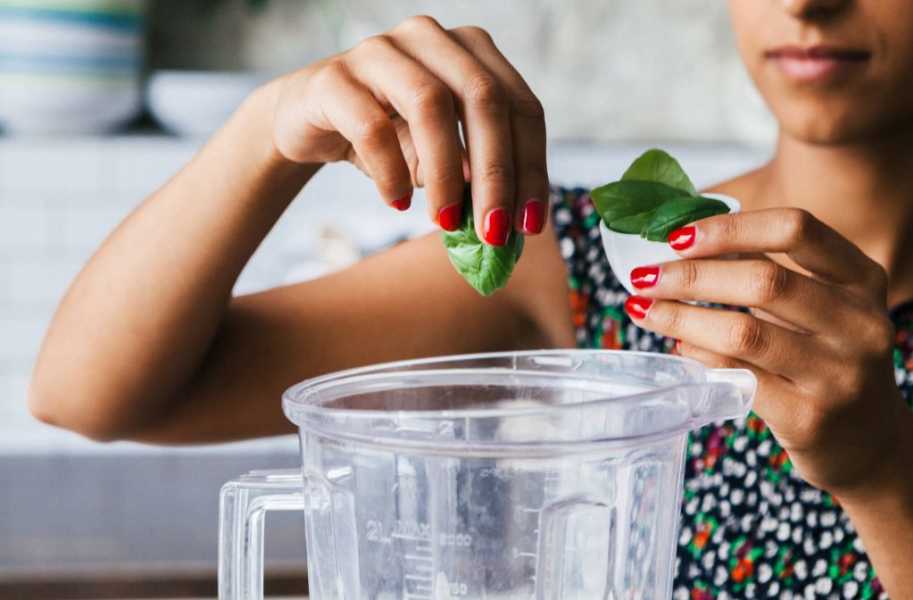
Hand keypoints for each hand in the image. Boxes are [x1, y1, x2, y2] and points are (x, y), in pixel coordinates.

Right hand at [269, 15, 548, 243]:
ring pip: (430, 103)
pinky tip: (396, 202)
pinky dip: (390, 171)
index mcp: (470, 50)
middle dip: (496, 173)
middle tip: (494, 233)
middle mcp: (430, 37)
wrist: (307, 121)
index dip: (532, 166)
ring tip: (445, 222)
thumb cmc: (388, 136)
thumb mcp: (441, 158)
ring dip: (445, 174)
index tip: (530, 224)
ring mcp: (380, 50)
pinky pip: (371, 126)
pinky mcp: (334, 77)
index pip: (520, 105)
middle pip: (484, 98)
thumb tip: (507, 221)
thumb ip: (475, 177)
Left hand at [623, 207, 912, 497]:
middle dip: (690, 276)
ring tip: (643, 308)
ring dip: (681, 316)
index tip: (676, 236)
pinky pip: (738, 376)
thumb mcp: (819, 305)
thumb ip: (766, 272)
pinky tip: (677, 345)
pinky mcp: (809, 418)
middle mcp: (860, 324)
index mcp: (861, 279)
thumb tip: (682, 243)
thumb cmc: (825, 358)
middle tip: (643, 277)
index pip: (795, 230)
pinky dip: (698, 356)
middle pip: (764, 281)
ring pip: (744, 332)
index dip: (729, 229)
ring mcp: (838, 375)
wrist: (867, 443)